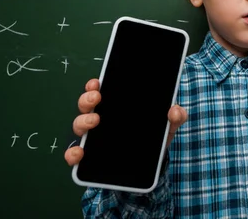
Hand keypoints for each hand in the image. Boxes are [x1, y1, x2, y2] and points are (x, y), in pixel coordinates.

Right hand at [64, 78, 187, 165]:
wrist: (149, 166)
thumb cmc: (153, 138)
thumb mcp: (167, 125)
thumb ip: (175, 116)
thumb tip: (175, 110)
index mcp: (116, 107)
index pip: (100, 90)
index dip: (94, 84)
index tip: (97, 82)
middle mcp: (101, 119)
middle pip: (86, 104)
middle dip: (87, 98)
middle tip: (97, 97)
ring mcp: (93, 138)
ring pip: (79, 124)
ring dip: (82, 121)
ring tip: (95, 121)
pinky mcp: (89, 157)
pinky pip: (75, 154)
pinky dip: (72, 153)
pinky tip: (78, 153)